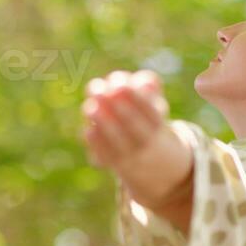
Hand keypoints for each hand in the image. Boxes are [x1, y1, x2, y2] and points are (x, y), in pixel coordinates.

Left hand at [81, 69, 192, 211]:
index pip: (151, 113)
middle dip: (117, 109)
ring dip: (103, 125)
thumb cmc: (146, 118)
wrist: (149, 158)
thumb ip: (149, 85)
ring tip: (88, 108)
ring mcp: (130, 157)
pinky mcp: (113, 164)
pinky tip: (88, 130)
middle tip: (100, 91)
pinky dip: (97, 145)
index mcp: (158, 126)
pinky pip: (105, 157)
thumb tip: (144, 81)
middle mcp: (146, 144)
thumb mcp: (154, 101)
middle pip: (135, 128)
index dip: (136, 98)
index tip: (121, 84)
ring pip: (118, 144)